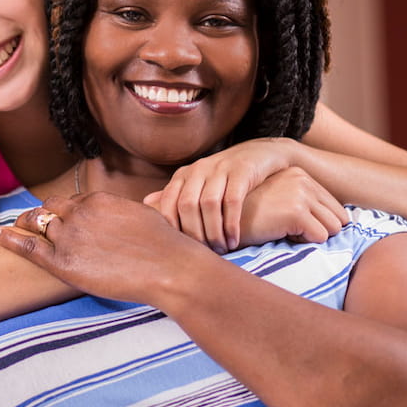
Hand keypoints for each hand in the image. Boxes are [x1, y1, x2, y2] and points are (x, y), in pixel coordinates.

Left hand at [0, 191, 212, 306]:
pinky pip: (28, 246)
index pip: (71, 201)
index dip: (64, 211)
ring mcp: (69, 236)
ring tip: (13, 228)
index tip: (58, 217)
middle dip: (40, 215)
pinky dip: (10, 239)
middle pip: (48, 209)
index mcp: (97, 200)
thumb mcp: (142, 216)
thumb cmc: (165, 247)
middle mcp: (79, 213)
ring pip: (37, 225)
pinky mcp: (63, 261)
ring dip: (26, 225)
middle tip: (29, 220)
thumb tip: (125, 217)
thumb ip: (123, 213)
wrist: (169, 267)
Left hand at [143, 137, 298, 253]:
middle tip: (205, 252)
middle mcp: (199, 169)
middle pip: (187, 205)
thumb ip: (176, 194)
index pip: (168, 203)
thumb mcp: (199, 182)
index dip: (173, 227)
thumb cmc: (226, 176)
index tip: (182, 248)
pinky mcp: (242, 171)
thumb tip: (145, 202)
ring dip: (214, 231)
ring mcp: (220, 168)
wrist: (261, 154)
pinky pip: (232, 200)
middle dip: (195, 233)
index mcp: (184, 174)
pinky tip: (234, 239)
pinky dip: (231, 223)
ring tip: (222, 249)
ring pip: (208, 204)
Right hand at [237, 166, 348, 246]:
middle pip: (339, 219)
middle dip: (318, 230)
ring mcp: (300, 193)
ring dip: (310, 236)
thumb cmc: (248, 216)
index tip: (290, 222)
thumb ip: (302, 201)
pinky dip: (302, 243)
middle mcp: (302, 179)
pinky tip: (278, 233)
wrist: (222, 221)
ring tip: (282, 230)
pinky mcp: (296, 211)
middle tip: (287, 228)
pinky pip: (320, 238)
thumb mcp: (278, 199)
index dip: (318, 223)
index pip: (336, 208)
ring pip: (333, 229)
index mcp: (299, 174)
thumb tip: (339, 221)